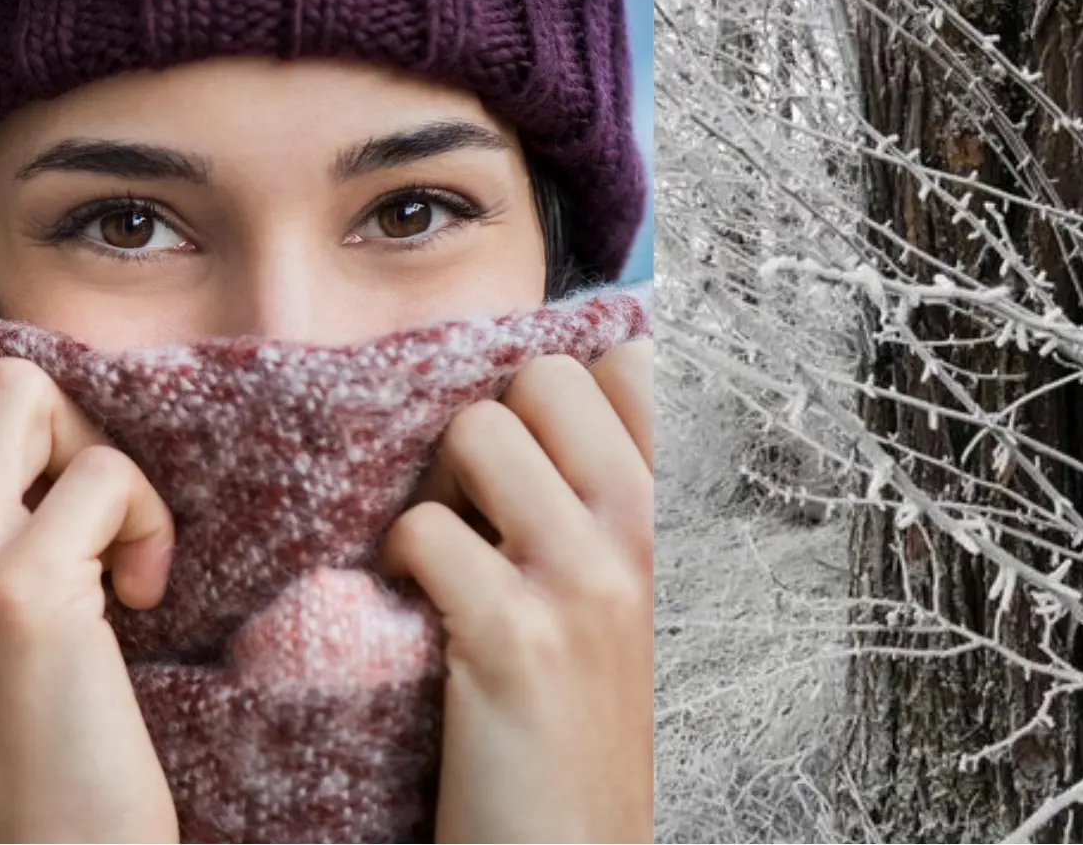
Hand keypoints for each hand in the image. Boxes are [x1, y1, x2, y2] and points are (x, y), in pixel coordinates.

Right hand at [0, 341, 179, 842]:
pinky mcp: (21, 589)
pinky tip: (139, 594)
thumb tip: (5, 411)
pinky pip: (106, 474)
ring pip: (23, 390)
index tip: (22, 474)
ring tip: (105, 542)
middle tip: (72, 501)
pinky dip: (148, 523)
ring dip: (93, 453)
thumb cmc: (11, 733)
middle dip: (39, 415)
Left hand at [380, 339, 653, 843]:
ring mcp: (587, 582)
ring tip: (450, 555)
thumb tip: (535, 402)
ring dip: (440, 488)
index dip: (569, 392)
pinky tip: (421, 612)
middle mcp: (649, 533)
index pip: (636, 363)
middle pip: (547, 377)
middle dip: (496, 427)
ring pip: (477, 433)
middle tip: (485, 504)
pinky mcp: (514, 639)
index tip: (543, 452)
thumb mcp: (637, 597)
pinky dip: (401, 564)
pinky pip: (424, 530)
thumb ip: (613, 503)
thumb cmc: (598, 720)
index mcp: (681, 517)